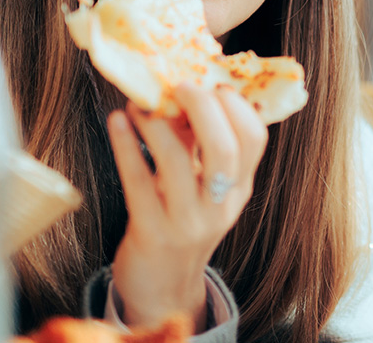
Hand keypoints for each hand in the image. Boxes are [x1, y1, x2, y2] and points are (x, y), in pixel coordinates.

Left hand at [106, 84, 267, 331]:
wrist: (162, 289)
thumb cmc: (180, 226)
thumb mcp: (201, 189)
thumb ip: (198, 146)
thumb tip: (183, 92)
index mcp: (239, 190)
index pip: (254, 140)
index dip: (237, 106)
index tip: (213, 84)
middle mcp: (219, 205)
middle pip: (225, 148)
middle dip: (203, 107)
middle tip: (179, 86)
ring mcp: (187, 222)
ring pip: (177, 162)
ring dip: (155, 123)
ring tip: (138, 104)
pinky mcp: (151, 232)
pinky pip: (138, 181)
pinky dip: (126, 145)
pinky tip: (117, 121)